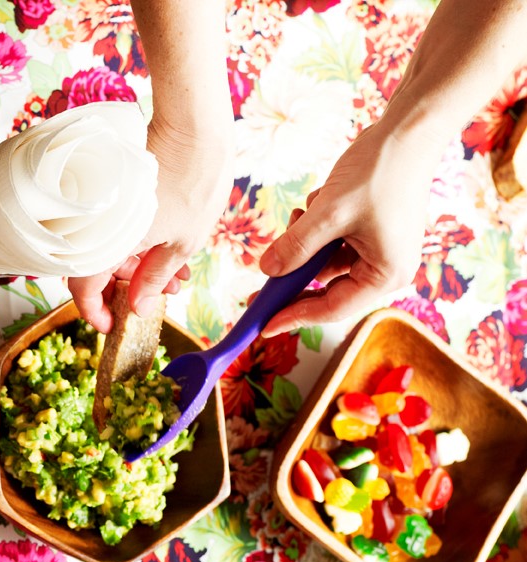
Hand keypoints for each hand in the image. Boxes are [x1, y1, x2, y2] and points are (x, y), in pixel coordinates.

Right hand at [69, 114, 233, 331]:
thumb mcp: (183, 242)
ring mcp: (106, 209)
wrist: (195, 128)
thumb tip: (139, 308)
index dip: (95, 312)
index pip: (83, 288)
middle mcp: (98, 225)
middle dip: (127, 289)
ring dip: (136, 267)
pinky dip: (137, 244)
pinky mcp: (116, 195)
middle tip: (157, 297)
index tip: (111, 325)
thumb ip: (155, 278)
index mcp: (108, 241)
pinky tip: (165, 249)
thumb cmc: (193, 180)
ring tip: (173, 275)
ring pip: (109, 249)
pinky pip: (117, 229)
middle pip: (96, 270)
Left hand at [258, 123, 438, 335]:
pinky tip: (315, 204)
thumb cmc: (379, 171)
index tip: (263, 325)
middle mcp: (386, 268)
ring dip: (304, 245)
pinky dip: (315, 230)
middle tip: (260, 282)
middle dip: (295, 276)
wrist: (408, 130)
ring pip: (324, 264)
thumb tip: (267, 271)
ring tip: (302, 213)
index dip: (295, 317)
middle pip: (327, 289)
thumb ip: (295, 247)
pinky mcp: (370, 233)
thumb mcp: (328, 213)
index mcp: (386, 274)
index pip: (332, 309)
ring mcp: (379, 250)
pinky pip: (331, 244)